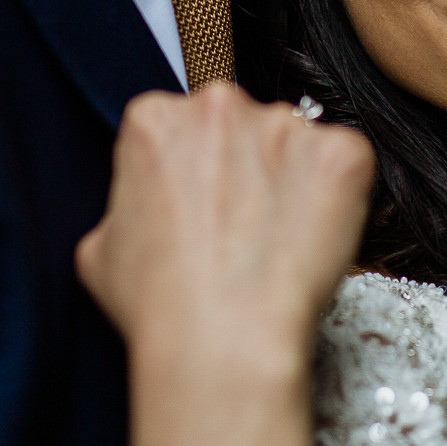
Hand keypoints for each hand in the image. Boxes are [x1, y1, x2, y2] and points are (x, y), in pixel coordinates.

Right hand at [77, 84, 374, 394]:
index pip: (182, 125)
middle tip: (242, 226)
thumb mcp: (100, 247)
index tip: (202, 205)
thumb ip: (127, 203)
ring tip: (277, 242)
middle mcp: (218, 105)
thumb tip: (146, 207)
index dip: (194, 171)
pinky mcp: (340, 153)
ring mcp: (285, 124)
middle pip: (240, 125)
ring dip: (292, 180)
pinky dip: (338, 196)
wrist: (222, 341)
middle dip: (245, 166)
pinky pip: (346, 163)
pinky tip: (313, 239)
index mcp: (155, 118)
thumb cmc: (159, 305)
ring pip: (294, 143)